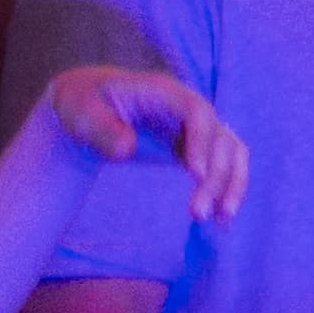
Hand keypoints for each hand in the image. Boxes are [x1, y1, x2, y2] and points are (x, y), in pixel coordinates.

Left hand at [33, 66, 249, 225]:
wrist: (90, 108)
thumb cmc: (83, 106)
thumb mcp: (81, 112)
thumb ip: (102, 130)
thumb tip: (128, 149)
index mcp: (163, 92)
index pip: (196, 111)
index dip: (201, 141)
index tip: (196, 174)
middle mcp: (188, 107)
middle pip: (219, 137)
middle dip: (215, 175)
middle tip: (197, 214)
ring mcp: (197, 128)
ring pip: (232, 151)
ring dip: (232, 184)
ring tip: (223, 220)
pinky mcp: (198, 148)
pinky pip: (225, 165)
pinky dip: (230, 188)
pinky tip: (222, 218)